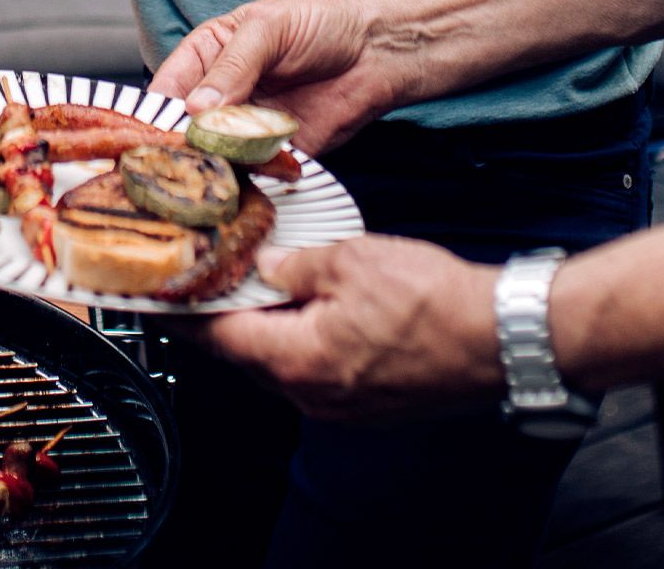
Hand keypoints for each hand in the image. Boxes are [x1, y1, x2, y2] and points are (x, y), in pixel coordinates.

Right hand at [148, 0, 415, 154]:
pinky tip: (253, 168)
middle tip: (186, 152)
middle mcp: (223, 92)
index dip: (158, 109)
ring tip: (219, 161)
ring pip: (217, 152)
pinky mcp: (277, 150)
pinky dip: (252, 173)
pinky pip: (255, 169)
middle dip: (184, 141)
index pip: (169, 86)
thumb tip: (196, 106)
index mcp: (209, 54)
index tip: (152, 131)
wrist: (380, 47)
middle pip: (187, 126)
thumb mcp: (269, 27)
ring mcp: (248, 124)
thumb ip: (233, 66)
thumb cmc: (324, 19)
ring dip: (216, 161)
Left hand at [172, 236, 502, 422]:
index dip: (186, 312)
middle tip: (209, 278)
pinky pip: (317, 367)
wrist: (502, 336)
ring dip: (267, 326)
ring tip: (261, 283)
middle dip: (225, 315)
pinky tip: (312, 306)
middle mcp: (312, 393)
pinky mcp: (368, 400)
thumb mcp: (350, 261)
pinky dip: (302, 337)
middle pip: (246, 353)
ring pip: (283, 361)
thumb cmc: (436, 304)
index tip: (162, 298)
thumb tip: (271, 265)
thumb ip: (298, 265)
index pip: (217, 338)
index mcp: (296, 360)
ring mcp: (342, 403)